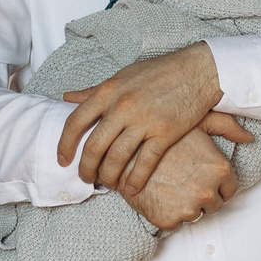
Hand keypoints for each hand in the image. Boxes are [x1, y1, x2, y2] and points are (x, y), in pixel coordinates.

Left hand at [58, 44, 244, 192]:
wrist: (196, 71)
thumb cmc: (158, 72)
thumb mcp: (121, 76)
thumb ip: (93, 91)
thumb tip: (67, 98)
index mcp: (107, 91)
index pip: (75, 122)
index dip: (65, 145)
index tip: (63, 159)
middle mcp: (122, 107)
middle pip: (93, 146)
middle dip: (86, 168)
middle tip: (86, 178)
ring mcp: (143, 121)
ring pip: (116, 158)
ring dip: (108, 177)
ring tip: (107, 183)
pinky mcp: (165, 133)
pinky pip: (145, 163)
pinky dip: (135, 180)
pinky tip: (131, 188)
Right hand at [121, 126, 242, 231]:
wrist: (124, 152)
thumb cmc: (162, 135)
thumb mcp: (197, 123)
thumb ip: (225, 127)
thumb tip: (249, 136)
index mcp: (219, 169)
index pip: (229, 189)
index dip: (215, 184)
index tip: (200, 178)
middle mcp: (208, 190)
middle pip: (213, 204)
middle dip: (200, 196)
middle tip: (181, 182)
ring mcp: (189, 208)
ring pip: (195, 215)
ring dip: (184, 206)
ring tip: (168, 186)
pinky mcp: (169, 220)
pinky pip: (175, 223)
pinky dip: (167, 214)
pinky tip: (157, 195)